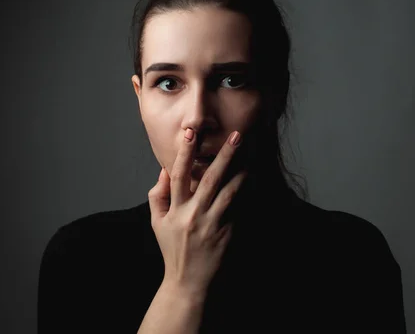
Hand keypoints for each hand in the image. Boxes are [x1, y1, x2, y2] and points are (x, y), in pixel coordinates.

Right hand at [147, 129, 246, 296]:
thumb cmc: (173, 249)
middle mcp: (194, 215)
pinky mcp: (228, 234)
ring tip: (253, 154)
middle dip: (225, 155)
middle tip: (238, 135)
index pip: (179, 175)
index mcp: (175, 210)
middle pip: (211, 179)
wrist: (189, 283)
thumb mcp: (157, 223)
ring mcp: (213, 225)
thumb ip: (158, 195)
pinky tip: (256, 178)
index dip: (184, 153)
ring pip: (231, 192)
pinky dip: (248, 193)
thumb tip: (164, 169)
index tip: (191, 132)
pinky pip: (240, 209)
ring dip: (243, 171)